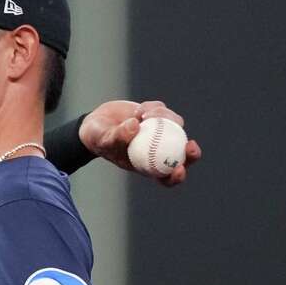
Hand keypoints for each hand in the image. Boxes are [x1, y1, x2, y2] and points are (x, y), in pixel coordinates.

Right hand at [78, 99, 201, 186]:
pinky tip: (138, 110)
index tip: (179, 169)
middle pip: (181, 155)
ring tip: (142, 115)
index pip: (165, 176)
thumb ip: (117, 136)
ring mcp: (159, 132)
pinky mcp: (157, 116)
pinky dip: (154, 108)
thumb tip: (135, 125)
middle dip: (190, 153)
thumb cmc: (98, 138)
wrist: (95, 122)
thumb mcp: (104, 140)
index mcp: (145, 164)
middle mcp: (156, 149)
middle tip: (190, 145)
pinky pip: (164, 111)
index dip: (176, 176)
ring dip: (165, 118)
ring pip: (175, 126)